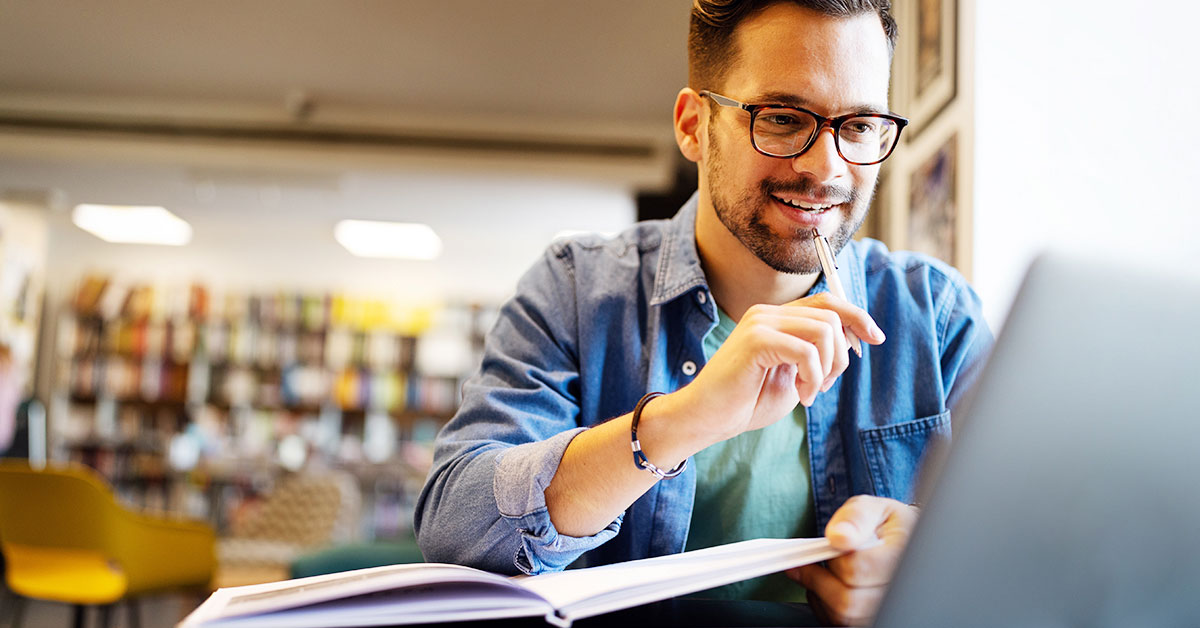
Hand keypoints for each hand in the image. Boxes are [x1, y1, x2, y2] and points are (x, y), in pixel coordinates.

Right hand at [674, 293, 884, 445]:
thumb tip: (852, 340)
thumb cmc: (747, 401)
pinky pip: (806, 351)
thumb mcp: (793, 375)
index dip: (857, 317)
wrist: (708, 418)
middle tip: (823, 386)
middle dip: (841, 356)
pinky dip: (812, 377)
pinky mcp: (755, 340)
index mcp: (776, 317)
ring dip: (827, 368)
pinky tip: (800, 395)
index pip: (828, 302)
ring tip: (809, 392)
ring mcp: (760, 323)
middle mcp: (768, 313)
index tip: (875, 339)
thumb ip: (817, 355)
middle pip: (831, 316)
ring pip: (823, 331)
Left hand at [786, 496, 916, 625]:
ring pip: (843, 616)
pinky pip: (839, 623)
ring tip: (820, 572)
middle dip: (819, 579)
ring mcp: (887, 610)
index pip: (857, 568)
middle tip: (808, 561)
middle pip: (848, 600)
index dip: (833, 558)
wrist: (902, 543)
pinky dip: (824, 606)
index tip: (821, 548)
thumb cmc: (886, 526)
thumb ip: (856, 517)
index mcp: (903, 558)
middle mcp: (899, 591)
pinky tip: (827, 586)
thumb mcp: (874, 508)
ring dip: (820, 593)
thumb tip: (838, 537)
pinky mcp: (871, 620)